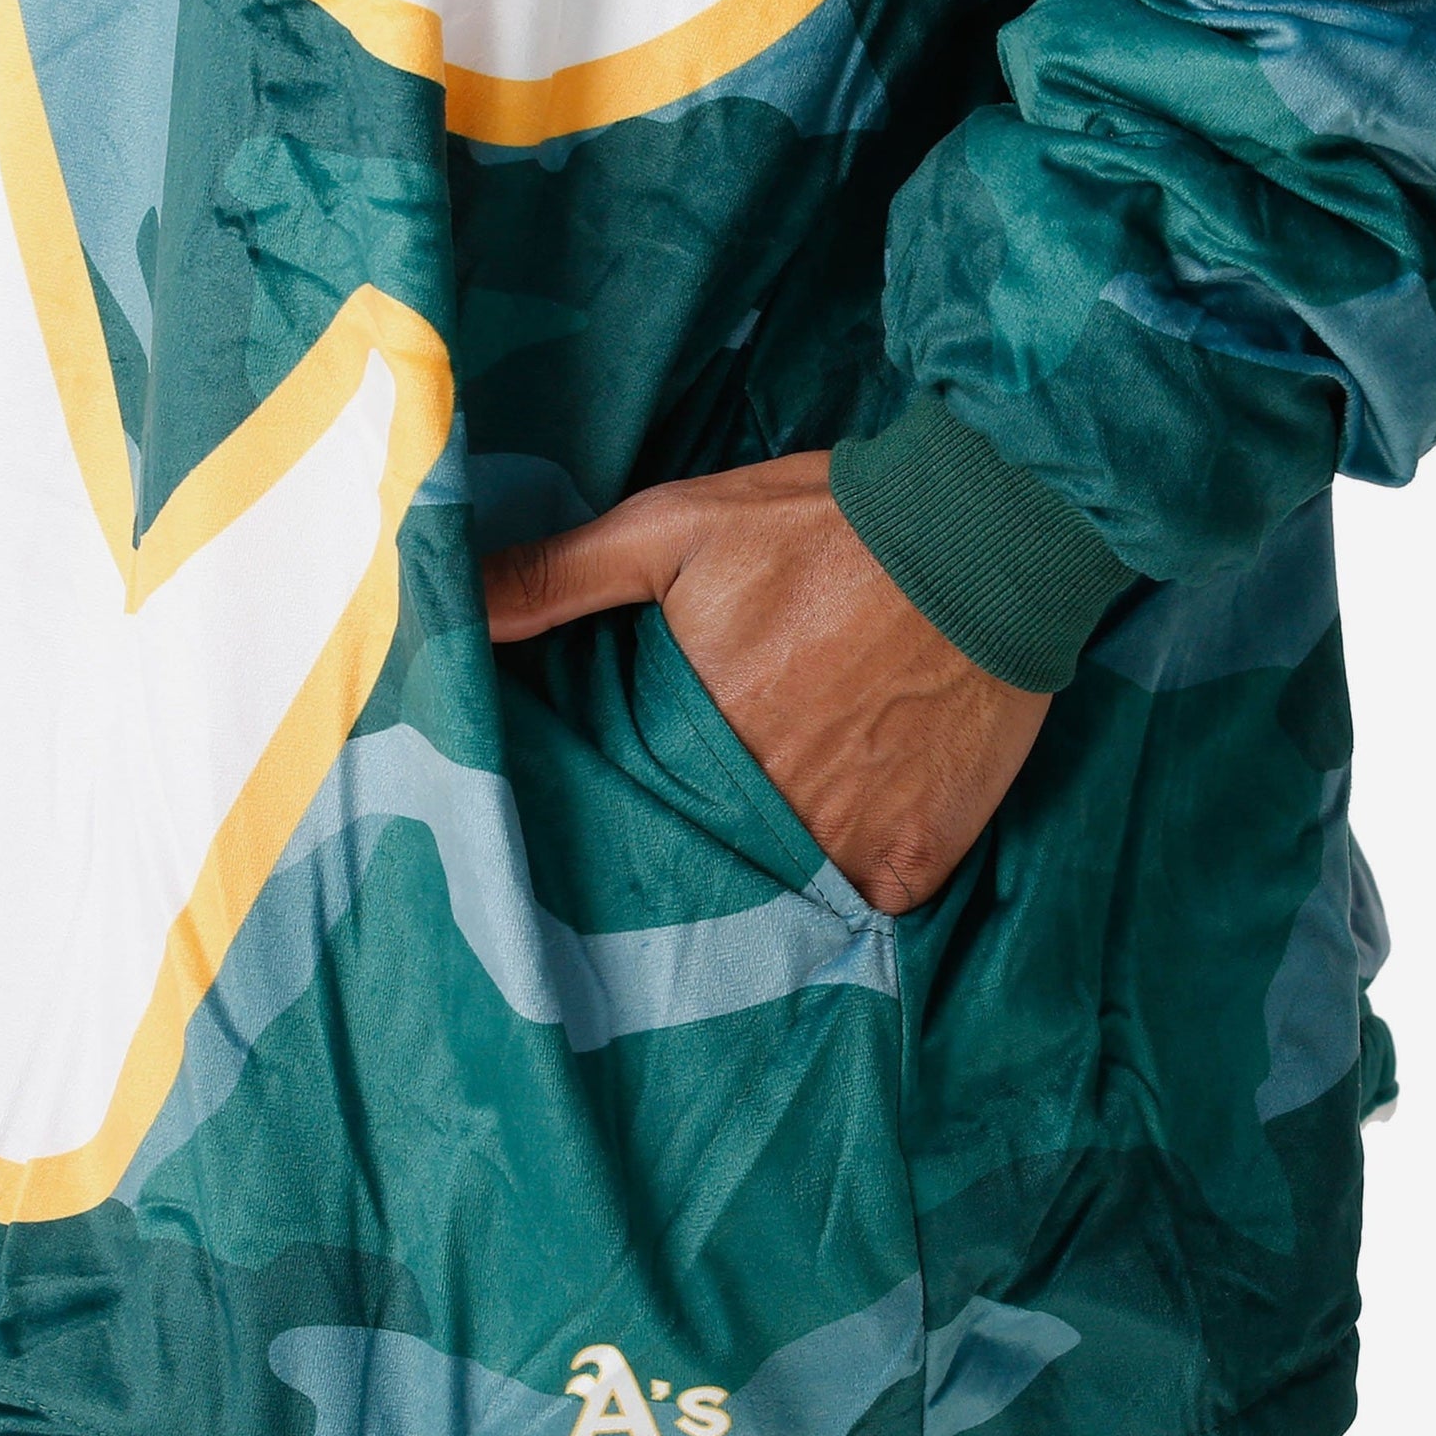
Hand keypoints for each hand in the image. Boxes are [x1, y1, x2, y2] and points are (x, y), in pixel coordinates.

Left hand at [481, 452, 1049, 914]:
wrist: (990, 536)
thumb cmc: (827, 526)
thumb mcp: (677, 527)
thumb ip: (559, 577)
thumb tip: (446, 601)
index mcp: (697, 737)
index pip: (630, 816)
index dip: (622, 818)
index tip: (612, 816)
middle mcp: (768, 806)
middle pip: (703, 863)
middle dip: (689, 856)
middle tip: (686, 839)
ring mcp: (845, 841)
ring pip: (777, 896)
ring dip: (763, 879)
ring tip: (761, 846)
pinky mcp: (916, 857)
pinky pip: (863, 908)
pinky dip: (849, 891)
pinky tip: (840, 847)